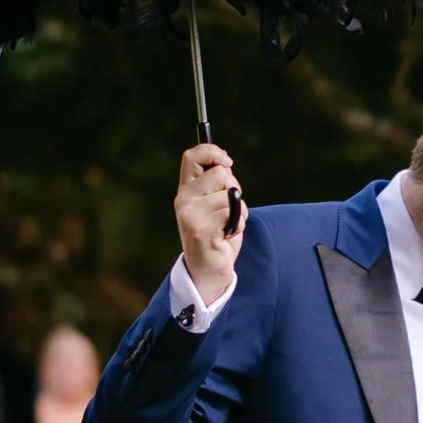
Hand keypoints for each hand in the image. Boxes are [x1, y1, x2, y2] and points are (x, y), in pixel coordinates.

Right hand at [174, 143, 244, 305]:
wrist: (208, 271)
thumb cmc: (217, 235)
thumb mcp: (215, 205)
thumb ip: (217, 185)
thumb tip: (225, 164)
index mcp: (186, 190)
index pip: (192, 156)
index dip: (212, 152)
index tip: (228, 162)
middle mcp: (183, 200)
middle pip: (220, 174)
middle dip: (235, 188)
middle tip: (229, 209)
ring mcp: (189, 215)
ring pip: (230, 195)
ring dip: (239, 211)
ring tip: (227, 227)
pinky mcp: (200, 229)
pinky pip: (232, 213)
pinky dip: (238, 224)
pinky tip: (227, 236)